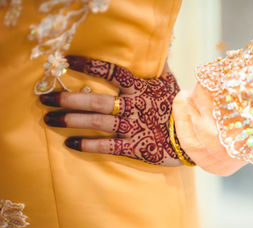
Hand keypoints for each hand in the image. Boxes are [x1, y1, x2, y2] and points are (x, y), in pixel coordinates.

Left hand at [40, 55, 190, 165]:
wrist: (194, 136)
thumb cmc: (180, 108)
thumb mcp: (171, 83)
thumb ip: (162, 64)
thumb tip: (163, 42)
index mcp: (140, 88)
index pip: (110, 71)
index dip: (87, 64)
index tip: (65, 61)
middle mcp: (132, 106)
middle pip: (95, 100)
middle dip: (68, 99)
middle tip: (44, 99)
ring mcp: (133, 127)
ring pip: (97, 122)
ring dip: (71, 121)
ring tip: (49, 119)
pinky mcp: (134, 146)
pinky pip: (108, 146)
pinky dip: (88, 145)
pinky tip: (70, 144)